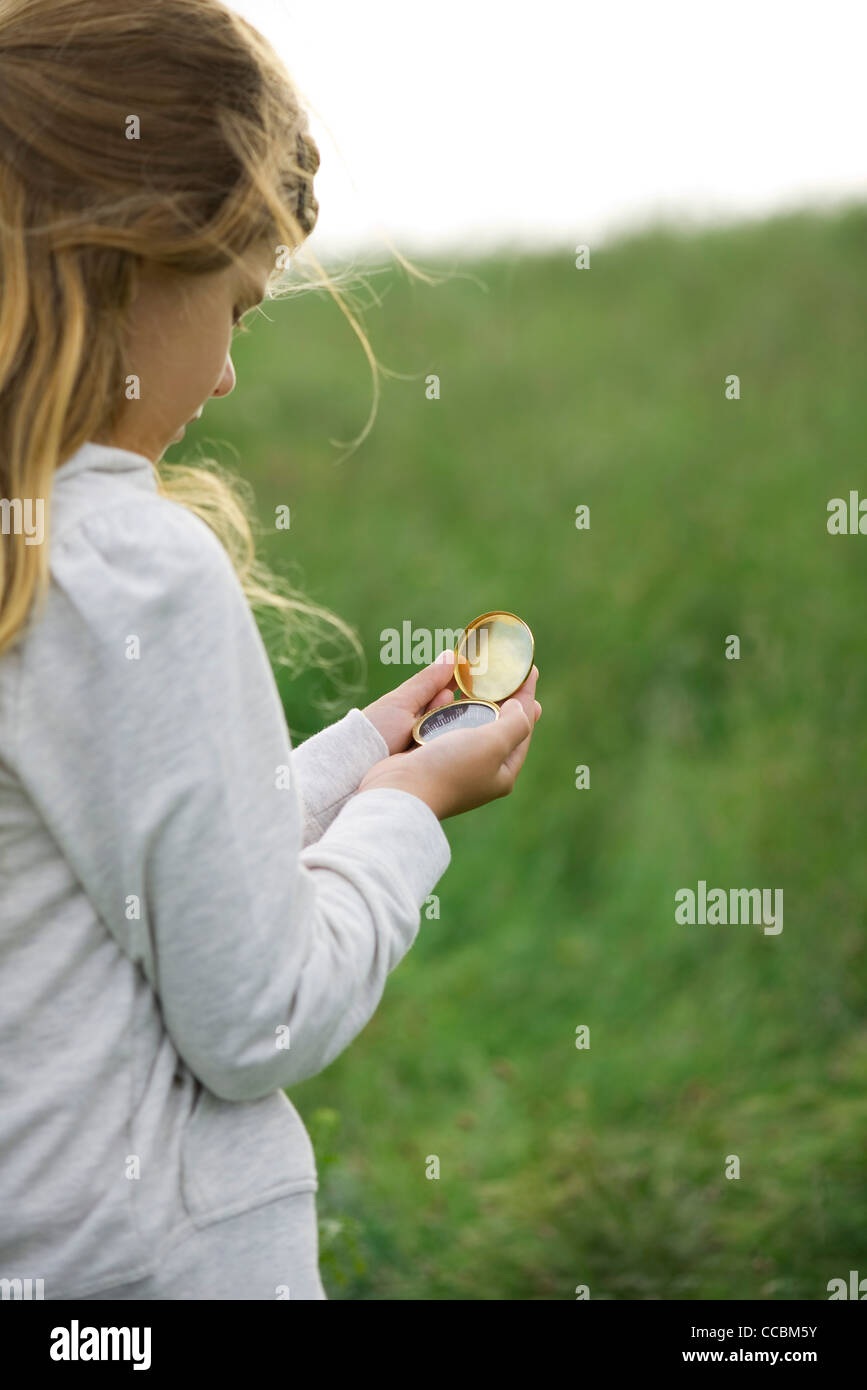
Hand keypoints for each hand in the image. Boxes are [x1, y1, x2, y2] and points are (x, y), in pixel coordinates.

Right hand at [357, 664, 540, 820]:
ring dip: (476, 699)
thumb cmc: (450, 768)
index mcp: (502, 772)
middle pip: (498, 726)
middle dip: (503, 698)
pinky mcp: (431, 756)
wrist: (400, 791)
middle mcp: (481, 770)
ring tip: (481, 675)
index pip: (522, 729)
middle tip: (507, 671)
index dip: (526, 698)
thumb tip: (520, 706)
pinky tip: (451, 691)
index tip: (529, 670)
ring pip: (471, 724)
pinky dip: (453, 707)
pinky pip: (448, 725)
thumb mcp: (493, 743)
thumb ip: (514, 723)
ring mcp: (455, 764)